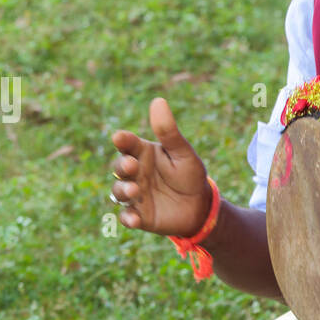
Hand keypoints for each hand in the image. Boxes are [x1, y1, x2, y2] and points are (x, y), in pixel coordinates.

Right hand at [110, 97, 211, 236]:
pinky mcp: (139, 216)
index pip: (127, 144)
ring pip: (118, 192)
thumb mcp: (183, 153)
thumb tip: (158, 100)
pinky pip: (127, 217)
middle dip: (121, 166)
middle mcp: (134, 173)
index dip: (122, 140)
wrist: (200, 207)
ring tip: (134, 190)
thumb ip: (168, 132)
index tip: (120, 137)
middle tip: (131, 166)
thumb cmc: (190, 175)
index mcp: (143, 153)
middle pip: (119, 168)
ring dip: (123, 191)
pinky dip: (128, 218)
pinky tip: (134, 219)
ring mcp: (135, 195)